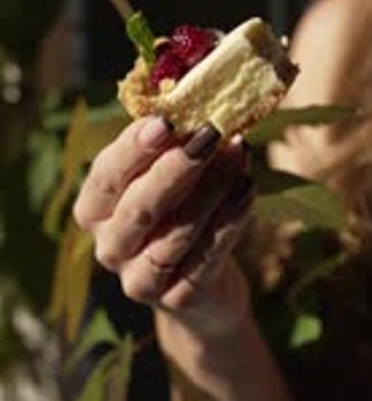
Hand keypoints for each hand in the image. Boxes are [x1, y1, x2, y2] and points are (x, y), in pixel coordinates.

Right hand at [74, 116, 254, 342]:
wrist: (204, 287)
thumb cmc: (181, 213)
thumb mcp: (168, 180)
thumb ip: (173, 146)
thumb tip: (200, 101)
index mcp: (95, 210)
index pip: (106, 176)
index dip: (133, 148)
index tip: (165, 121)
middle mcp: (110, 247)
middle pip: (139, 207)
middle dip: (176, 168)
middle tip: (209, 133)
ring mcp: (141, 279)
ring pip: (176, 232)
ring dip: (212, 189)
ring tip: (238, 153)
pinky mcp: (178, 299)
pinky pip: (207, 255)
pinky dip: (230, 219)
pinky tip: (247, 187)